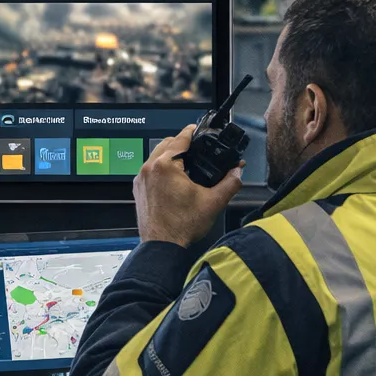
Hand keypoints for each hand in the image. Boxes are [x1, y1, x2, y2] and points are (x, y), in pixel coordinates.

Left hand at [133, 125, 243, 247]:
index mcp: (165, 166)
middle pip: (166, 144)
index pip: (180, 139)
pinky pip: (150, 169)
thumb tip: (237, 172)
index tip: (198, 129)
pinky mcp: (138, 189)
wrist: (162, 246)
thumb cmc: (181, 226)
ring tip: (187, 162)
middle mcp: (149, 169)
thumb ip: (230, 182)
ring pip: (156, 156)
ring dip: (170, 155)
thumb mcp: (213, 202)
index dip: (192, 132)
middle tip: (197, 148)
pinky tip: (174, 177)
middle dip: (182, 144)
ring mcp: (141, 179)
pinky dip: (161, 168)